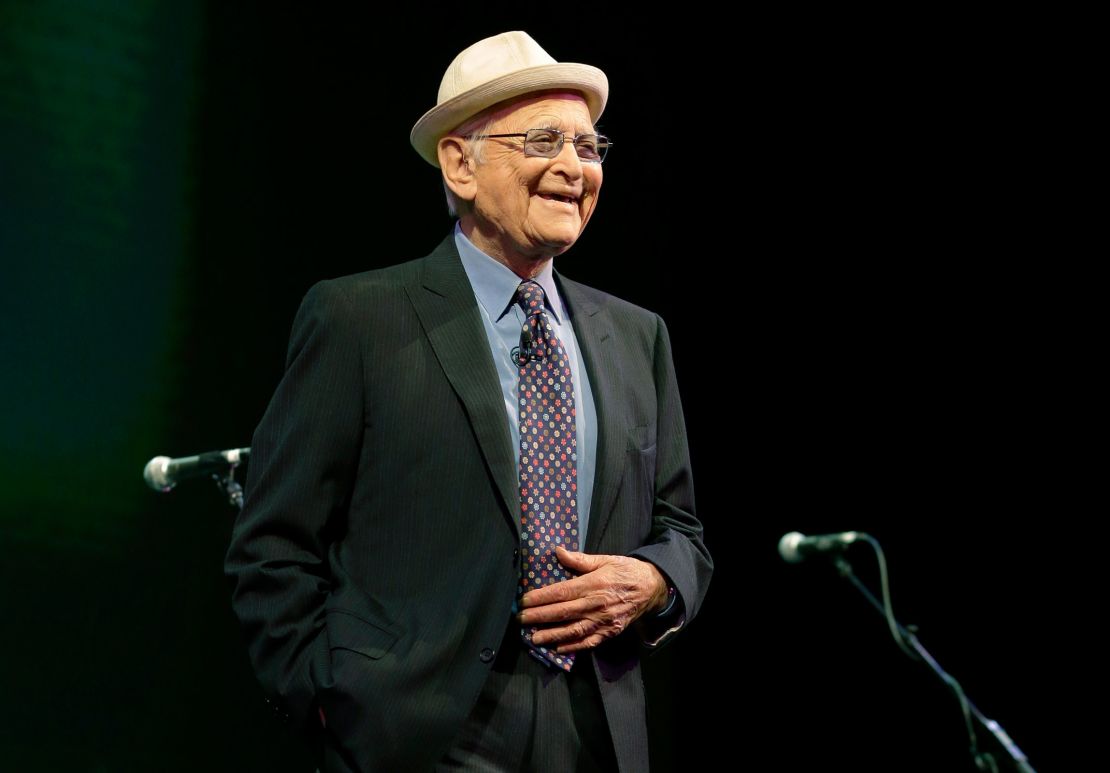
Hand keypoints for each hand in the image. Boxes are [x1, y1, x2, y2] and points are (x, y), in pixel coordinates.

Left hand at [517, 547, 668, 653]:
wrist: (652, 587)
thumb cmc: (626, 570)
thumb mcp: (605, 559)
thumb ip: (580, 559)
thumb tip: (558, 552)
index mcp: (593, 584)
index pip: (561, 592)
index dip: (541, 598)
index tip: (524, 601)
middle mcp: (596, 604)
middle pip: (563, 612)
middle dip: (540, 617)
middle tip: (521, 620)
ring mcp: (603, 620)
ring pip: (574, 630)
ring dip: (552, 635)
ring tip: (534, 638)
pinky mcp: (610, 632)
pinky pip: (590, 642)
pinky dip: (574, 647)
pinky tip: (560, 649)